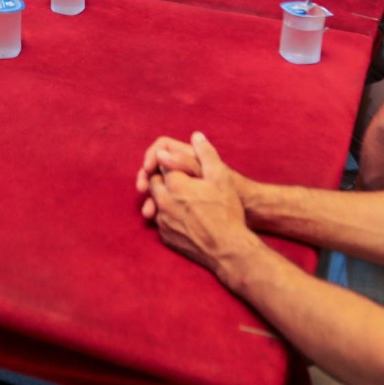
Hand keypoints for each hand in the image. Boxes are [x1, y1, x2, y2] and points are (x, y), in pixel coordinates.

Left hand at [143, 133, 256, 276]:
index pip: (163, 165)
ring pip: (157, 202)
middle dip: (165, 180)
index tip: (184, 168)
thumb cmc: (227, 211)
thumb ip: (206, 154)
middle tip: (184, 183)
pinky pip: (161, 220)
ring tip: (186, 201)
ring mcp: (163, 221)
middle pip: (155, 183)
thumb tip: (196, 136)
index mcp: (175, 184)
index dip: (173, 164)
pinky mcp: (165, 236)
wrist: (228, 248)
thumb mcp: (221, 177)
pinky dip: (169, 215)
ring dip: (166, 198)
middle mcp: (163, 201)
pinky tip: (186, 217)